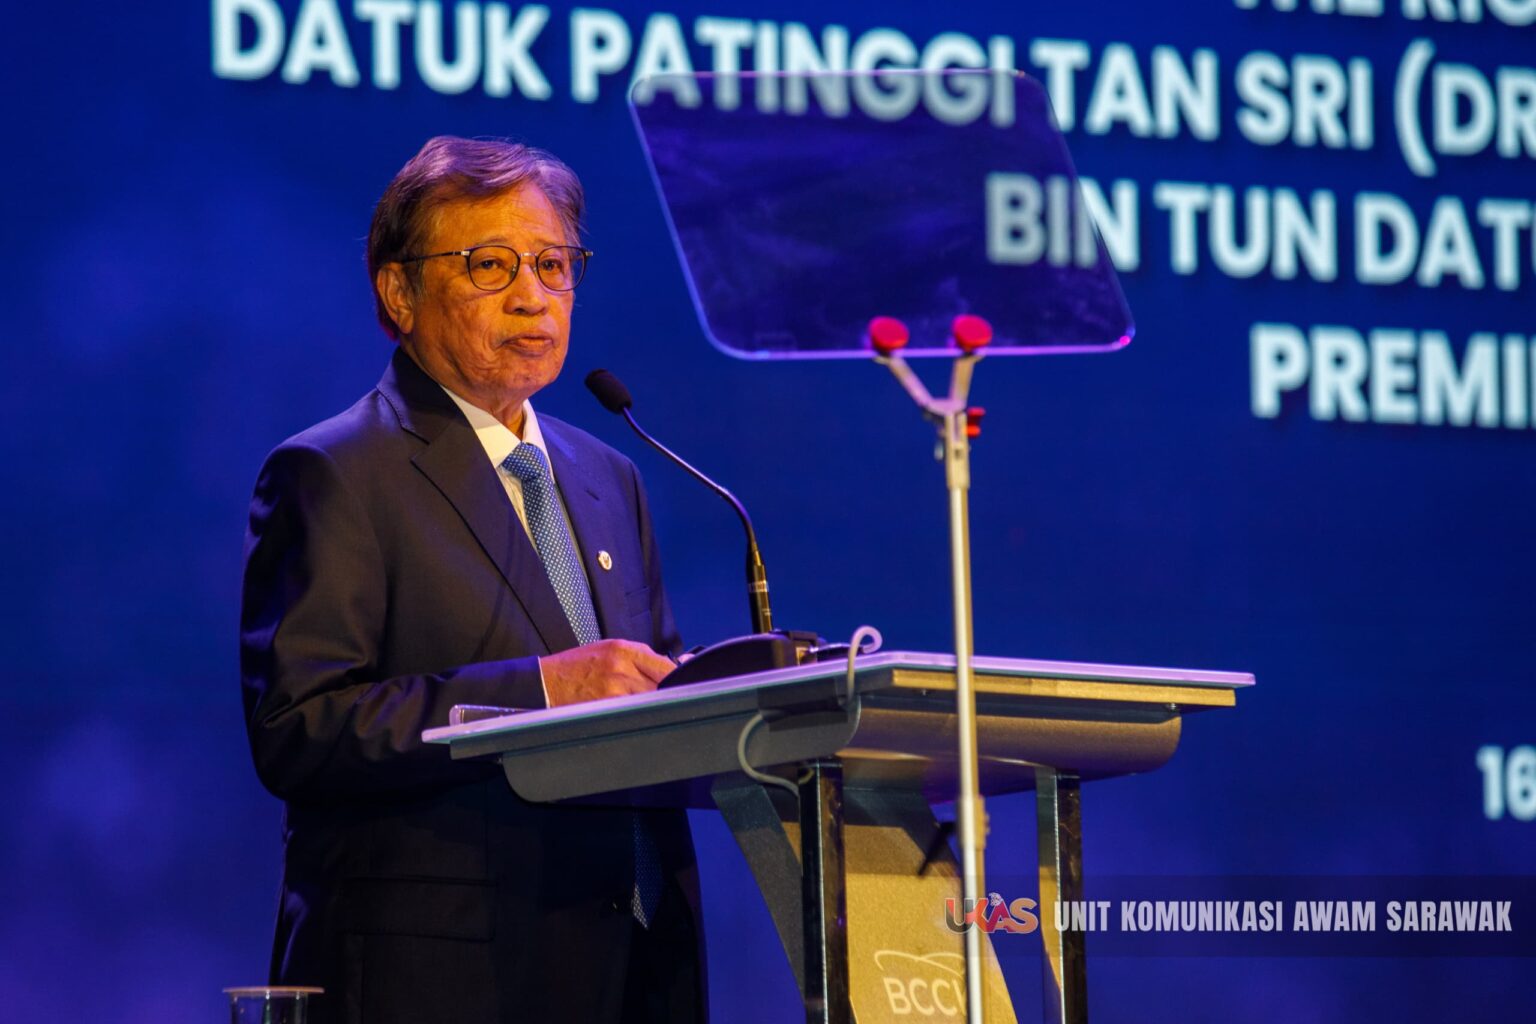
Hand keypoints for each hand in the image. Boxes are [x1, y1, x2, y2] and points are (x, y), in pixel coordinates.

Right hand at [539, 639, 674, 706]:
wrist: (544, 682)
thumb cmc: (575, 667)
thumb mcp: (607, 650)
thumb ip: (638, 658)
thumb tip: (669, 668)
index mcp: (622, 649)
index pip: (665, 665)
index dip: (676, 678)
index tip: (682, 684)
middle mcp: (621, 667)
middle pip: (661, 685)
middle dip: (665, 693)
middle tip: (663, 698)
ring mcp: (615, 689)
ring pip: (649, 701)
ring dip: (650, 705)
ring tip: (639, 704)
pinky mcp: (607, 708)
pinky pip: (633, 713)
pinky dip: (635, 714)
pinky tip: (627, 713)